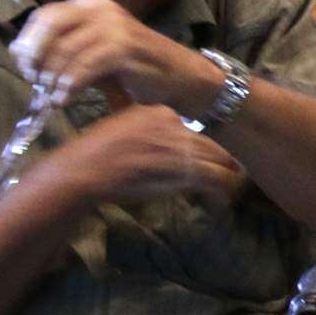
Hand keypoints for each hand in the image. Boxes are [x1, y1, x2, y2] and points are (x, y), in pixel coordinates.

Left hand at [11, 0, 216, 113]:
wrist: (177, 75)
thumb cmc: (130, 66)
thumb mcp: (90, 51)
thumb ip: (60, 47)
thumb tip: (18, 52)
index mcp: (89, 4)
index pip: (44, 16)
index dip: (28, 42)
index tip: (25, 68)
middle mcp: (100, 8)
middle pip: (50, 26)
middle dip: (36, 56)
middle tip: (35, 81)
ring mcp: (113, 25)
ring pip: (65, 50)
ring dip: (53, 78)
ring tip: (53, 97)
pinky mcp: (124, 47)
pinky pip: (84, 67)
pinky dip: (69, 86)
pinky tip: (66, 99)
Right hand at [31, 105, 247, 209]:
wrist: (84, 169)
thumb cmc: (94, 154)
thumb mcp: (123, 128)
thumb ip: (148, 132)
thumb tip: (164, 145)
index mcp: (161, 112)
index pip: (197, 128)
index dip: (205, 147)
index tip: (208, 159)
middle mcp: (176, 125)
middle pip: (214, 144)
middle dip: (224, 162)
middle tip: (231, 176)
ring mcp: (182, 146)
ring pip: (222, 162)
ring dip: (229, 179)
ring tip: (230, 192)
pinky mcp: (185, 170)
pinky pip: (217, 180)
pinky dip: (222, 193)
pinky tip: (220, 203)